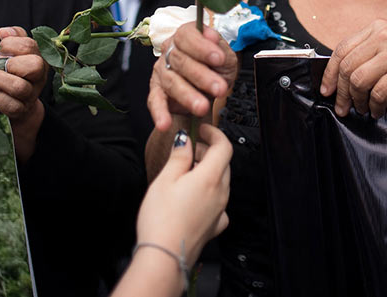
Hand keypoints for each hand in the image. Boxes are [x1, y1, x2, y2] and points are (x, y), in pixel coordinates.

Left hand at [0, 26, 47, 161]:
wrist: (19, 103)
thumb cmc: (14, 73)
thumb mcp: (17, 53)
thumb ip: (14, 39)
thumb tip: (4, 31)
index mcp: (39, 57)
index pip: (30, 45)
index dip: (11, 44)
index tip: (0, 48)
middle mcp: (39, 75)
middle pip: (34, 65)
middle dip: (11, 64)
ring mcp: (31, 94)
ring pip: (20, 87)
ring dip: (0, 80)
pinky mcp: (22, 110)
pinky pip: (12, 106)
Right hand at [134, 123, 231, 266]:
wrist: (165, 257)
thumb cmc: (162, 218)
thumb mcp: (165, 180)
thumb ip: (179, 157)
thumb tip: (186, 141)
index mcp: (211, 177)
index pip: (224, 146)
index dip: (215, 133)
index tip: (202, 130)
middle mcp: (221, 193)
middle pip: (224, 163)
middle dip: (209, 151)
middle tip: (190, 148)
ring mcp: (220, 211)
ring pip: (221, 182)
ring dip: (209, 171)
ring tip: (187, 172)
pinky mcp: (215, 226)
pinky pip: (219, 203)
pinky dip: (210, 193)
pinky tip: (194, 197)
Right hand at [147, 20, 237, 130]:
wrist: (210, 88)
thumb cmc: (216, 68)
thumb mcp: (225, 56)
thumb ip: (219, 45)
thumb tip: (210, 34)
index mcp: (185, 36)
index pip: (187, 36)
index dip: (202, 47)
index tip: (219, 58)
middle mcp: (169, 51)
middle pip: (180, 61)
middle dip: (201, 76)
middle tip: (218, 88)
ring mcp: (161, 71)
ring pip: (172, 82)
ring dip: (188, 95)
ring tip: (202, 107)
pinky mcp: (157, 91)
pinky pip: (155, 102)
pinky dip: (160, 113)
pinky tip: (165, 123)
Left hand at [320, 20, 386, 118]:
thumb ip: (372, 52)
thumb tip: (343, 74)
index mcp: (379, 28)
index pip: (342, 48)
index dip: (330, 72)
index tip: (327, 89)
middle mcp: (385, 36)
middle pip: (348, 66)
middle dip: (342, 92)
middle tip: (344, 108)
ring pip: (359, 80)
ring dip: (357, 101)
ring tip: (363, 110)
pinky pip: (378, 92)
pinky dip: (374, 106)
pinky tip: (378, 111)